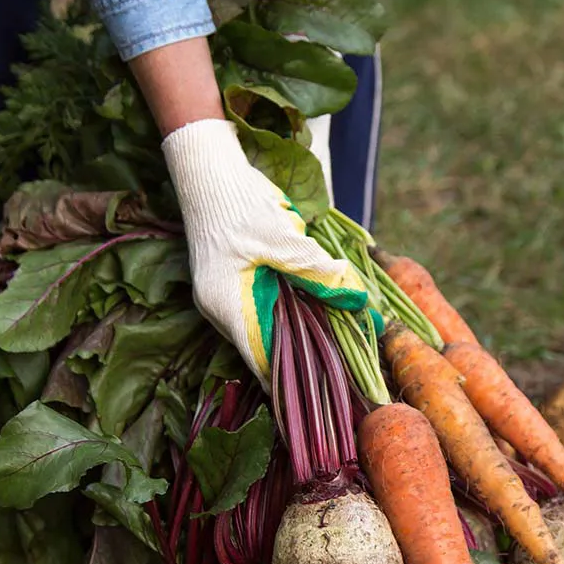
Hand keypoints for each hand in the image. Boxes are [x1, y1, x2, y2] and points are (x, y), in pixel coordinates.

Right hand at [162, 118, 365, 387]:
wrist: (209, 169)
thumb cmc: (238, 203)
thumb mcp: (284, 239)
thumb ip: (317, 271)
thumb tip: (355, 297)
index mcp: (226, 306)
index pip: (260, 360)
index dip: (291, 380)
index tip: (321, 395)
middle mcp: (221, 309)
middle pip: (265, 346)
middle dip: (302, 356)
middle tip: (342, 372)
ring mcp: (226, 296)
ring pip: (268, 327)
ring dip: (300, 332)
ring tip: (337, 348)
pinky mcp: (235, 283)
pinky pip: (266, 308)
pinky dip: (291, 311)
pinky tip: (318, 311)